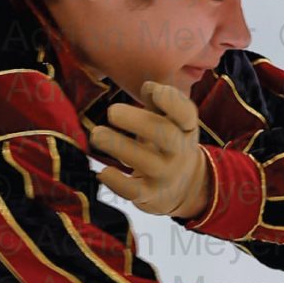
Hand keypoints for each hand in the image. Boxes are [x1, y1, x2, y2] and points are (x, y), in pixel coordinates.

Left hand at [84, 81, 209, 218]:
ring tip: (97, 134)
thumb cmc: (168, 143)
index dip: (171, 100)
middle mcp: (180, 151)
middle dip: (137, 121)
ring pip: (146, 162)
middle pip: (165, 134)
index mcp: (185, 128)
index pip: (186, 113)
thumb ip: (158, 101)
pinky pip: (134, 190)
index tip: (151, 90)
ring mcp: (166, 175)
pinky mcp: (150, 196)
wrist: (185, 187)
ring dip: (118, 146)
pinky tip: (102, 171)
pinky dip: (116, 181)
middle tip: (111, 111)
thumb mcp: (169, 121)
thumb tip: (148, 87)